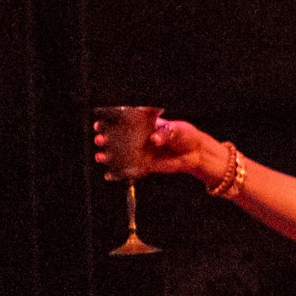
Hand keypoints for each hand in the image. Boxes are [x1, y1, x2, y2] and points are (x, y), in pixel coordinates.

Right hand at [90, 105, 211, 180]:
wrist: (195, 152)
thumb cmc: (185, 135)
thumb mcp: (176, 130)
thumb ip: (164, 133)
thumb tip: (154, 139)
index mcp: (144, 125)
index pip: (124, 122)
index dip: (110, 122)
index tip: (100, 123)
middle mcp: (139, 138)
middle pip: (118, 138)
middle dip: (106, 138)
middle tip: (100, 139)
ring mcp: (142, 152)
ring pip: (121, 154)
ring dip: (109, 155)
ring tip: (101, 156)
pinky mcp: (147, 165)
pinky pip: (131, 168)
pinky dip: (120, 171)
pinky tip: (110, 173)